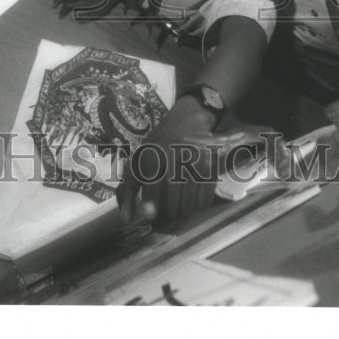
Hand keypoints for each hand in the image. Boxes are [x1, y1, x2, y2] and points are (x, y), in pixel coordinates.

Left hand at [117, 97, 239, 224]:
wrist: (187, 121)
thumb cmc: (158, 147)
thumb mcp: (138, 160)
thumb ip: (128, 188)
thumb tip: (126, 218)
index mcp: (153, 154)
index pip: (152, 176)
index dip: (151, 197)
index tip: (150, 215)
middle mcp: (174, 154)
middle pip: (173, 195)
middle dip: (169, 212)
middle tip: (167, 216)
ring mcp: (195, 159)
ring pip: (190, 200)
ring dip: (184, 211)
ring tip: (180, 209)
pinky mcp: (211, 164)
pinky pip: (205, 197)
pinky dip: (199, 205)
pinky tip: (194, 201)